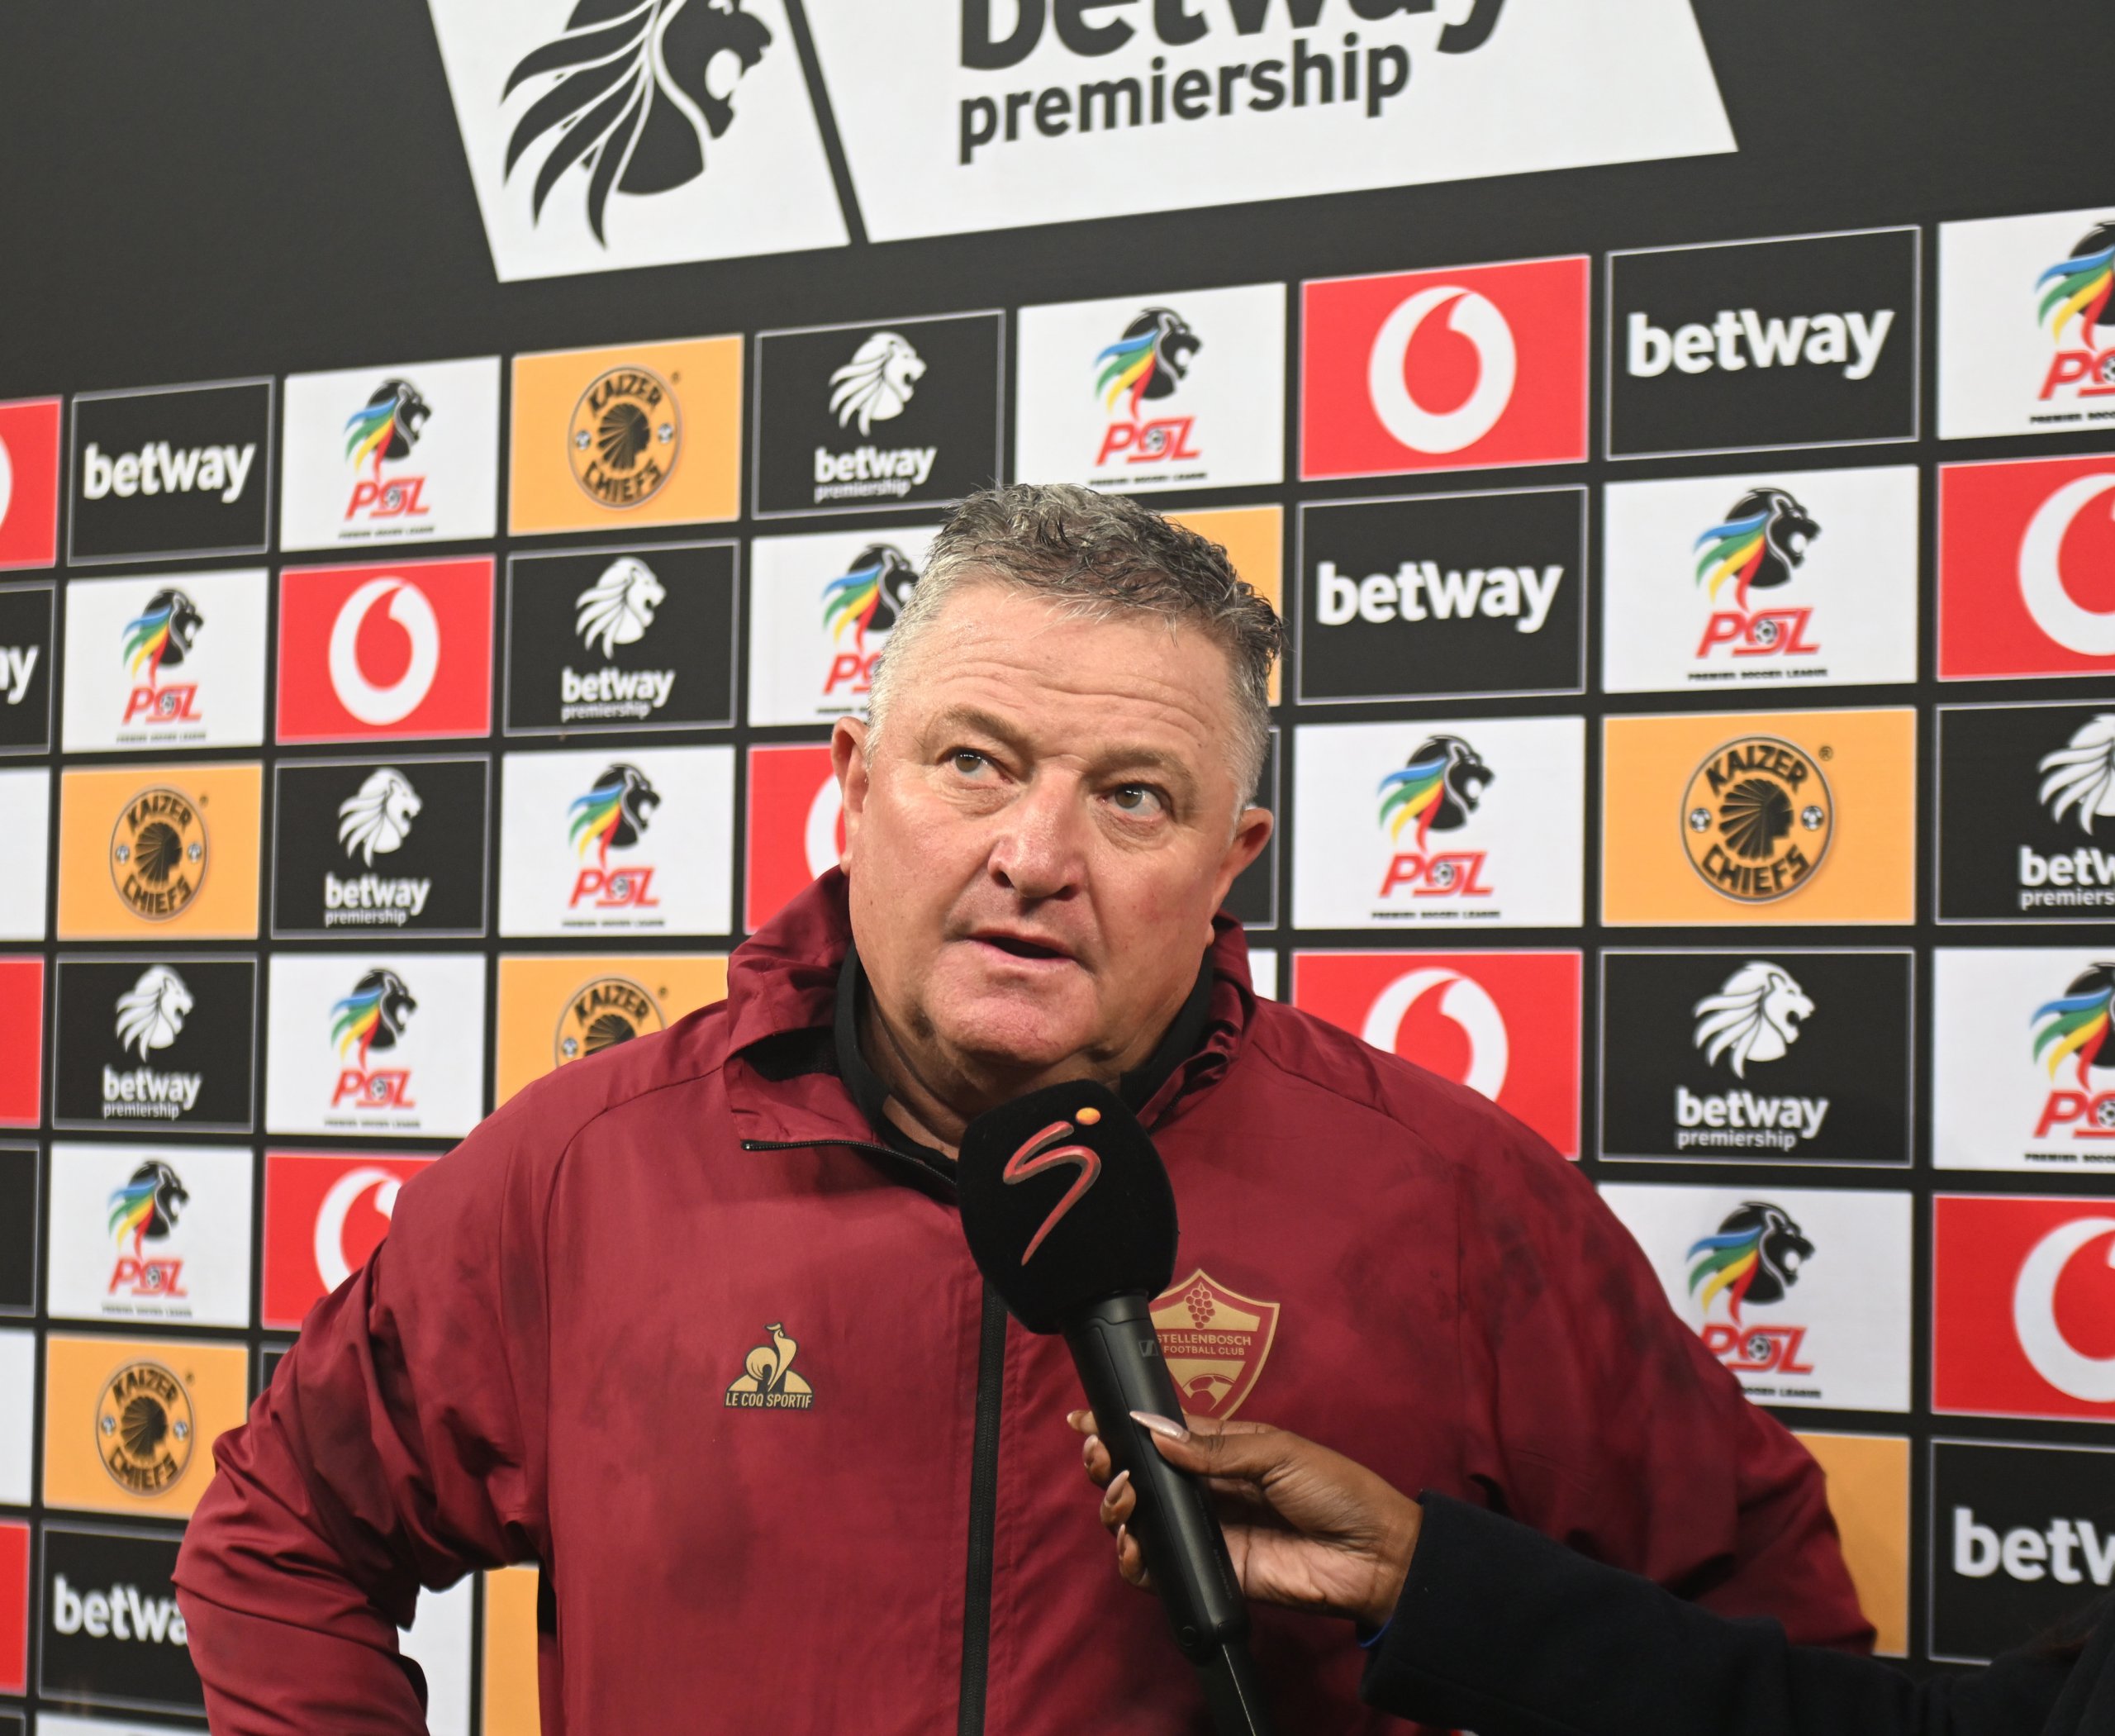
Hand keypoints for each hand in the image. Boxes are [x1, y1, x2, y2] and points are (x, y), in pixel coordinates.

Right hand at [1068, 1409, 1421, 1630]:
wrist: (1373, 1556)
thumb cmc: (1337, 1490)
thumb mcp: (1278, 1452)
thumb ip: (1214, 1448)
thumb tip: (1153, 1434)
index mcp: (1220, 1448)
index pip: (1159, 1433)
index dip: (1120, 1426)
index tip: (1084, 1422)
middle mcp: (1204, 1487)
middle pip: (1138, 1475)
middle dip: (1108, 1463)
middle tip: (1100, 1457)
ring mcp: (1205, 1531)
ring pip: (1139, 1521)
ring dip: (1116, 1506)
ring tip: (1124, 1496)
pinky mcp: (1210, 1572)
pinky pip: (1160, 1569)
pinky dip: (1136, 1559)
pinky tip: (1135, 1544)